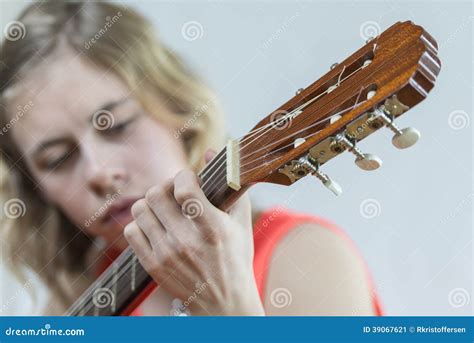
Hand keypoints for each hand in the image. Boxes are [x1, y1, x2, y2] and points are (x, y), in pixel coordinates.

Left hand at [124, 151, 263, 315]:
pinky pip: (132, 231)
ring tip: (165, 208)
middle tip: (175, 191)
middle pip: (156, 194)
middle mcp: (186, 241)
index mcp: (212, 228)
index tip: (189, 178)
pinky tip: (157, 225)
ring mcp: (166, 254)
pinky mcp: (152, 265)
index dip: (183, 175)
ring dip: (152, 202)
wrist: (223, 302)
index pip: (184, 188)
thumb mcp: (240, 222)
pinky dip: (142, 223)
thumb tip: (208, 152)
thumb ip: (228, 185)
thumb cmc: (235, 258)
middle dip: (165, 185)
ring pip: (140, 209)